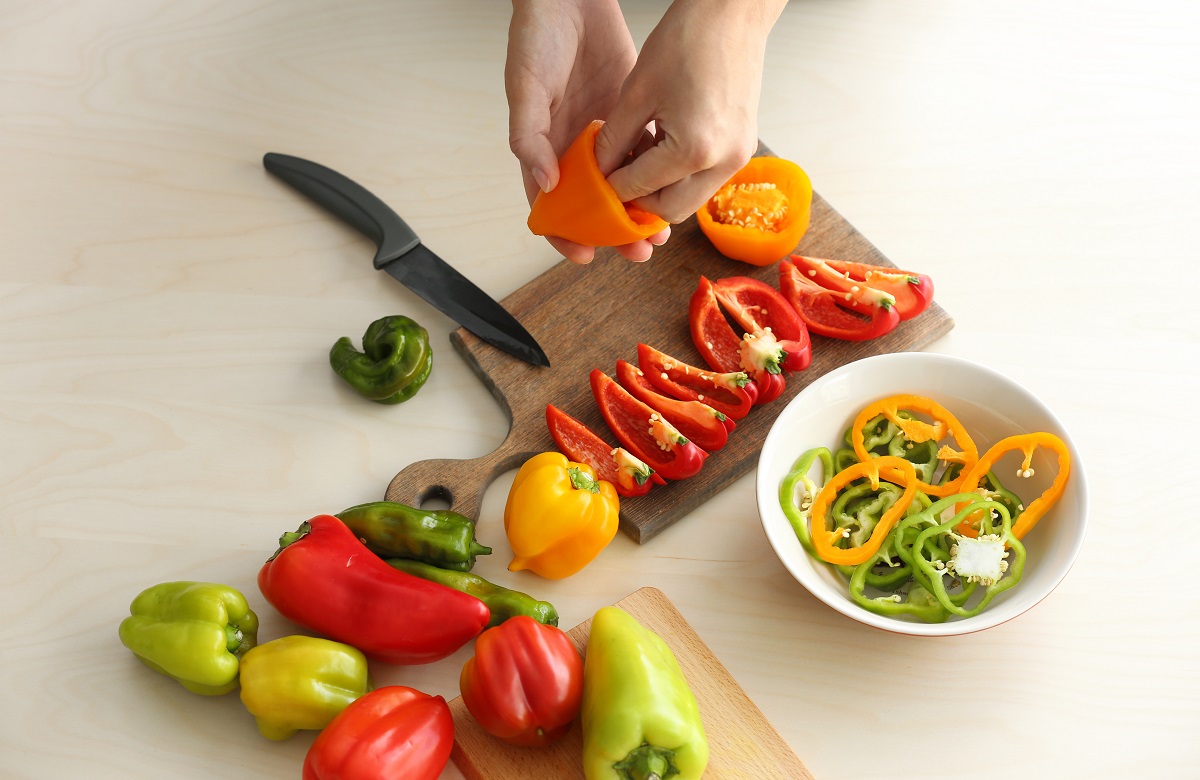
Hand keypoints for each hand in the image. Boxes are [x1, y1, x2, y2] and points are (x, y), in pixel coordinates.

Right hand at [505, 0, 667, 262]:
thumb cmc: (536, 37)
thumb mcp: (525, 87)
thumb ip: (530, 137)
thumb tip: (544, 186)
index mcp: (542, 149)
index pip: (551, 205)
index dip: (566, 233)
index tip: (586, 254)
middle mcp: (572, 148)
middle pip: (594, 203)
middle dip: (615, 231)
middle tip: (638, 249)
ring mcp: (602, 133)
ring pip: (623, 183)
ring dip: (641, 206)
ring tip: (661, 227)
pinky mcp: (629, 113)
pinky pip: (644, 149)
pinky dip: (657, 168)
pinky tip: (675, 182)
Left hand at [595, 0, 786, 222]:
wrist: (733, 13)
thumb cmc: (687, 41)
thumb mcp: (637, 92)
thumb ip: (614, 140)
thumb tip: (599, 171)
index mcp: (693, 150)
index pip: (639, 188)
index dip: (611, 187)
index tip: (595, 179)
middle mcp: (721, 162)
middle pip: (669, 210)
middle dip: (639, 201)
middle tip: (616, 181)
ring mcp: (737, 157)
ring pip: (689, 200)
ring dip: (660, 190)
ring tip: (638, 161)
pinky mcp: (742, 148)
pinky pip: (704, 180)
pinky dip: (680, 176)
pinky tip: (660, 149)